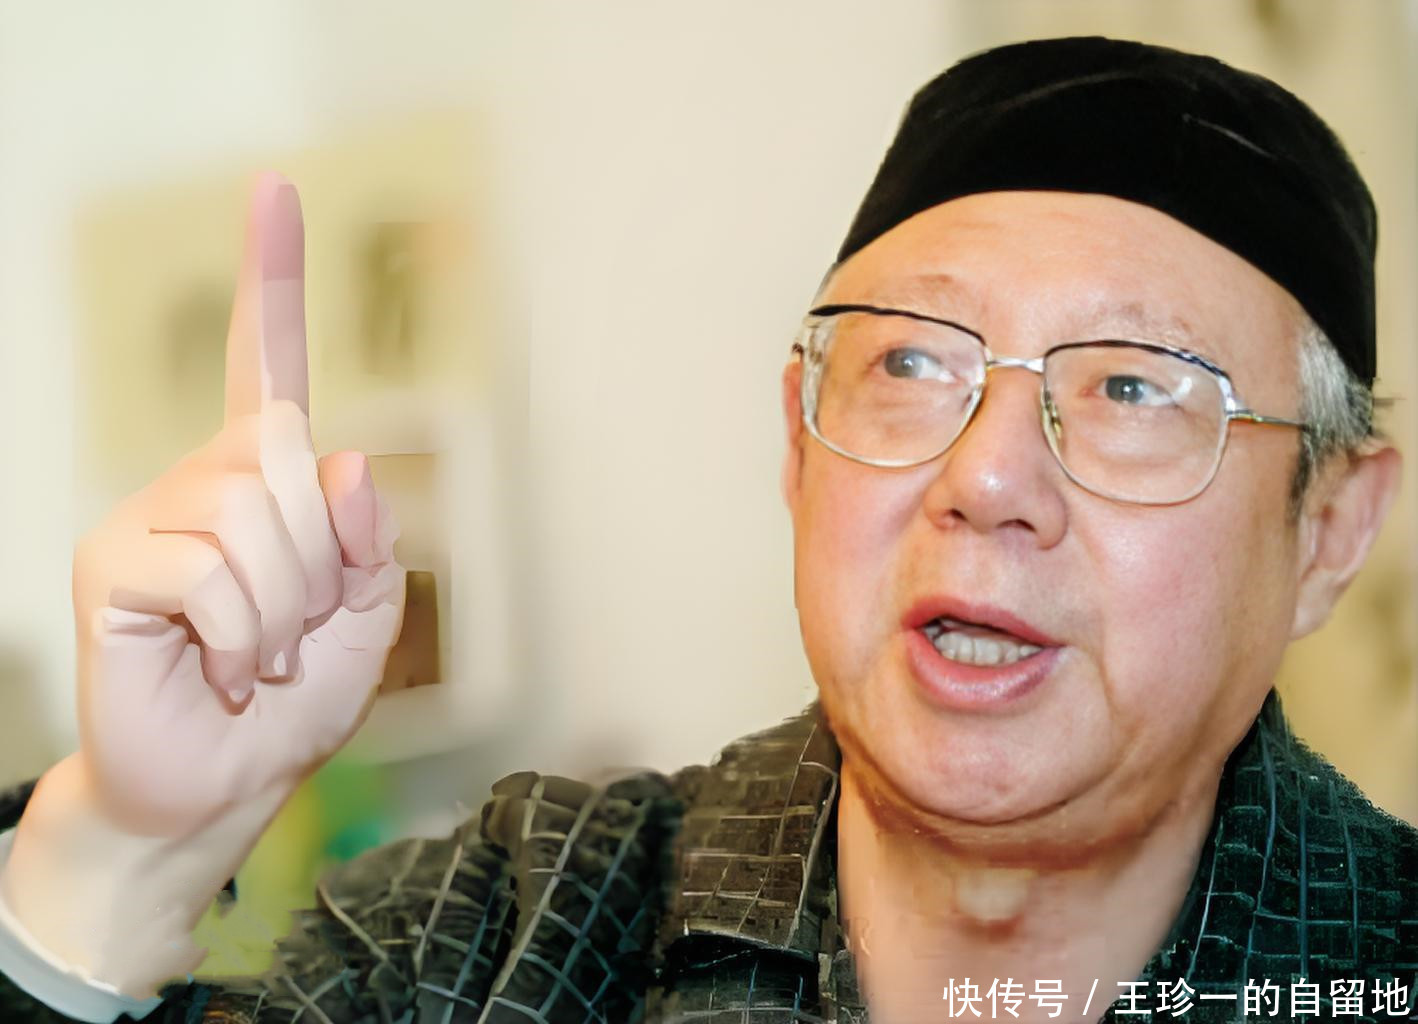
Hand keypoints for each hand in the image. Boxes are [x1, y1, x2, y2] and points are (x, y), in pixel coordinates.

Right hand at [1, 174, 405, 993]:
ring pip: (255, 517)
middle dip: (319, 559)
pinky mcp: (113, 565)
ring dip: (285, 609)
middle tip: (292, 628)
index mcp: (263, 482)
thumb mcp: (364, 622)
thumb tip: (345, 458)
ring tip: (257, 655)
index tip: (275, 187)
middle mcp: (200, 479)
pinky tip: (220, 670)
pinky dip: (243, 640)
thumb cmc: (291, 702)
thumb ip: (369, 542)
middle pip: (285, 454)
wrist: (220, 786)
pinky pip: (214, 575)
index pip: (263, 361)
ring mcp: (149, 517)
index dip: (272, 276)